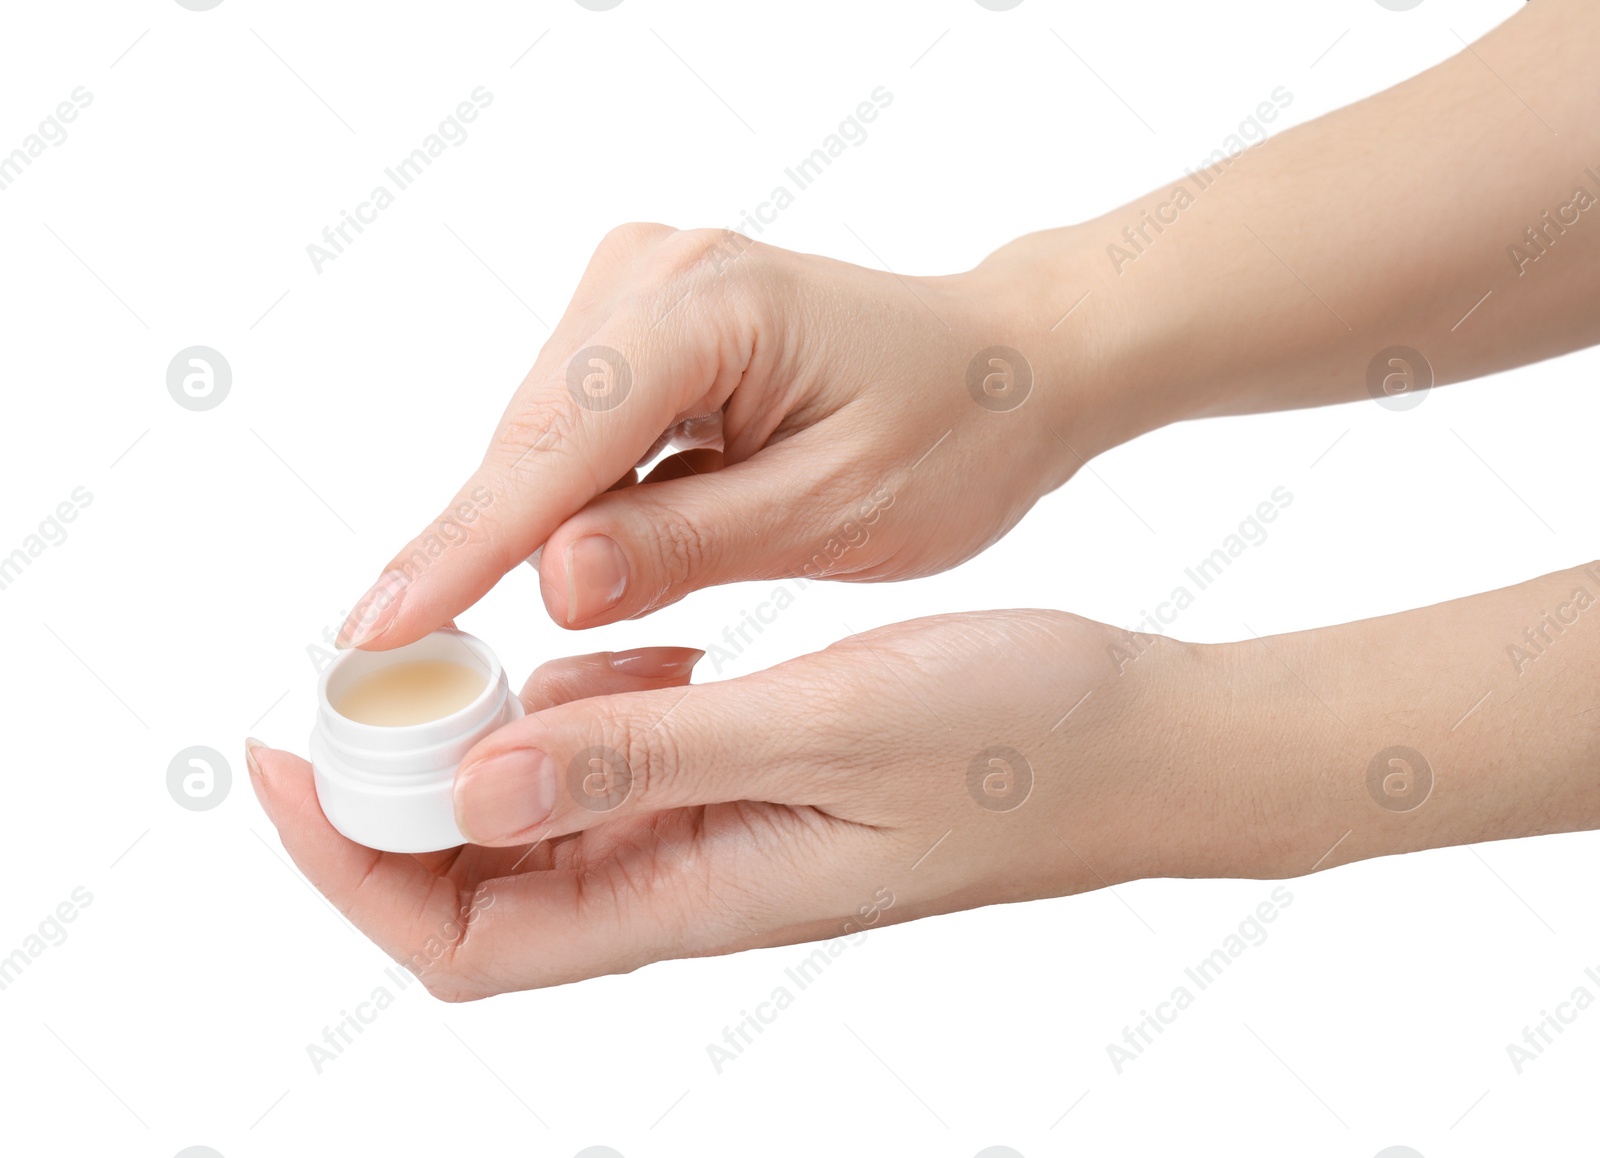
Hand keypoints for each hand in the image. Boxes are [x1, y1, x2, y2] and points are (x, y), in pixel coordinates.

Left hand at [251, 610, 1227, 998]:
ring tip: (488, 642)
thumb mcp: (824, 732)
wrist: (1137, 738)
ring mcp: (727, 825)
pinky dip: (594, 695)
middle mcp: (694, 877)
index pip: (469, 939)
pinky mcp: (760, 770)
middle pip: (489, 874)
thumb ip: (650, 757)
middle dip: (406, 787)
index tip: (288, 757)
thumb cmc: (1016, 741)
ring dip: (496, 732)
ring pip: (555, 802)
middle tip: (381, 672)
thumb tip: (479, 780)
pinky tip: (628, 638)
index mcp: (699, 896)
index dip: (354, 865)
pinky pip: (633, 747)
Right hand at [335, 224, 1102, 648]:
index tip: (375, 633)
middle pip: (529, 439)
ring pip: (540, 437)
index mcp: (714, 306)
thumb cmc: (955, 437)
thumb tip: (549, 582)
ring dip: (522, 532)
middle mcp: (660, 270)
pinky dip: (563, 501)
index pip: (556, 444)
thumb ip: (689, 545)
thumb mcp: (838, 513)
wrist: (1004, 367)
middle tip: (402, 675)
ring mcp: (645, 282)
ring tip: (465, 640)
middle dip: (477, 551)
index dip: (463, 547)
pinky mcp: (645, 318)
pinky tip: (560, 567)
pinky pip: (575, 426)